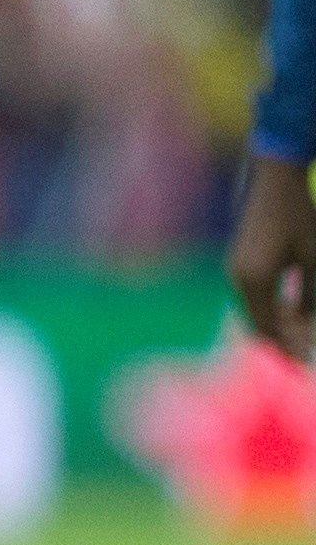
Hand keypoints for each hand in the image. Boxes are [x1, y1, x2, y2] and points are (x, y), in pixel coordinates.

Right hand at [235, 158, 315, 361]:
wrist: (274, 181)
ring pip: (254, 312)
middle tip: (305, 356)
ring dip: (276, 326)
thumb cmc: (299, 218)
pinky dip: (270, 311)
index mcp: (255, 281)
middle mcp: (238, 279)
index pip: (270, 328)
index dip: (289, 348)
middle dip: (281, 342)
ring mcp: (236, 270)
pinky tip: (291, 310)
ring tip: (301, 334)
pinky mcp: (240, 262)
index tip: (307, 363)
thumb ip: (311, 298)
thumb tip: (311, 328)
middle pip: (257, 325)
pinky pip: (253, 298)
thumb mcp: (314, 260)